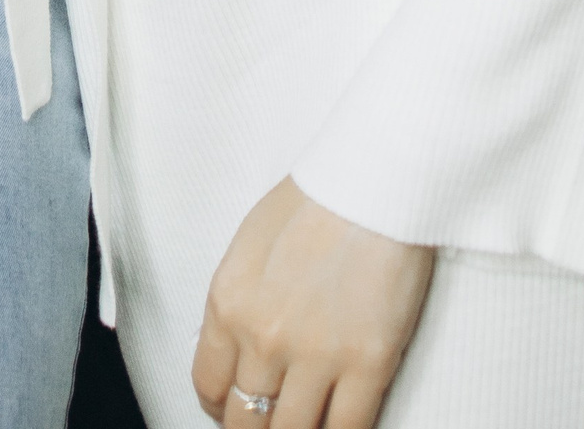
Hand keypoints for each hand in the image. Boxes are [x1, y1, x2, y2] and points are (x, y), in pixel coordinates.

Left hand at [194, 177, 432, 428]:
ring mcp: (316, 355)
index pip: (209, 386)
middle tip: (273, 421)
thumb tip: (237, 352)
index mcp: (228, 302)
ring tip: (308, 422)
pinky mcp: (368, 364)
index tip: (235, 410)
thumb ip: (239, 304)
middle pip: (247, 422)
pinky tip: (341, 424)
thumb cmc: (316, 200)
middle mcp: (262, 337)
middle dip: (257, 428)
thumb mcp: (249, 247)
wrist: (374, 179)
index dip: (221, 408)